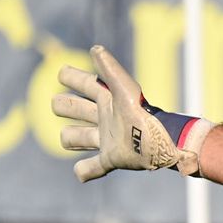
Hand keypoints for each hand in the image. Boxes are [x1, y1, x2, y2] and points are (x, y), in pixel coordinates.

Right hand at [51, 46, 212, 181]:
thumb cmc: (143, 113)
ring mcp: (107, 139)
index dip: (70, 76)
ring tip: (71, 137)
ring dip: (71, 138)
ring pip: (78, 137)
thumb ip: (110, 70)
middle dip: (64, 105)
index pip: (82, 82)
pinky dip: (84, 171)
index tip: (63, 73)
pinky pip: (93, 168)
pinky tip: (80, 173)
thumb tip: (96, 48)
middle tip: (60, 105)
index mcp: (106, 99)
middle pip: (73, 108)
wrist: (162, 142)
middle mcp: (104, 118)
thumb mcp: (125, 89)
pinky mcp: (112, 159)